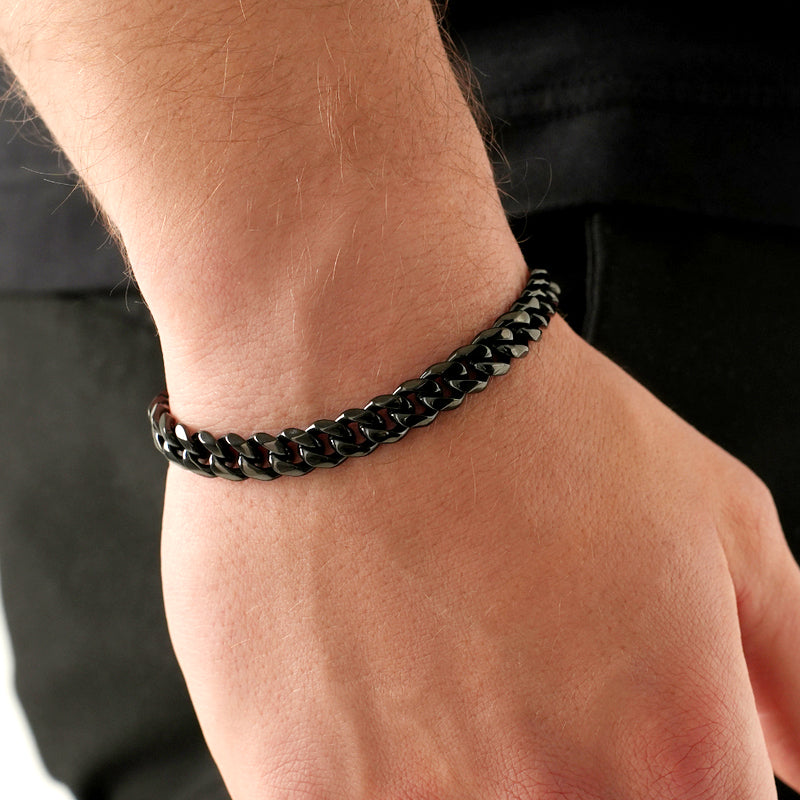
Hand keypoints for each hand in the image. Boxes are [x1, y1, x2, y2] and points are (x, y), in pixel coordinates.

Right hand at [161, 314, 799, 798]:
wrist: (363, 361)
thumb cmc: (524, 421)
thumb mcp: (718, 523)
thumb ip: (797, 678)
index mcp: (675, 754)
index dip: (654, 782)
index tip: (608, 739)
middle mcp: (551, 799)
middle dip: (551, 771)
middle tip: (508, 681)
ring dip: (450, 763)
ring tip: (431, 662)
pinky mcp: (296, 788)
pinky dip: (366, 761)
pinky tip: (362, 672)